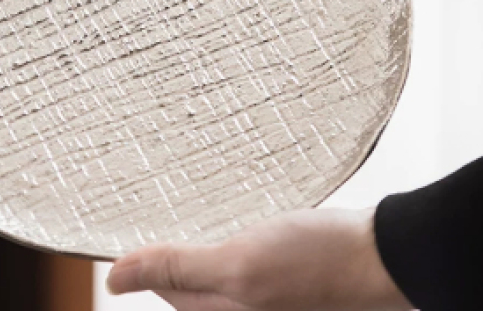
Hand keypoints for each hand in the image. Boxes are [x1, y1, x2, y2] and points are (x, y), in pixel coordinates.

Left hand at [107, 207, 411, 309]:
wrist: (385, 255)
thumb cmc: (318, 262)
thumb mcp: (239, 266)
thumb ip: (177, 270)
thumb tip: (114, 280)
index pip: (164, 286)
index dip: (146, 254)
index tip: (136, 216)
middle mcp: (241, 310)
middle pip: (189, 278)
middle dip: (176, 243)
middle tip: (169, 199)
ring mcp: (265, 295)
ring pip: (216, 265)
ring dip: (205, 233)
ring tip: (202, 197)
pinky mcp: (283, 276)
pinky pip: (243, 257)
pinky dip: (234, 231)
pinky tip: (240, 207)